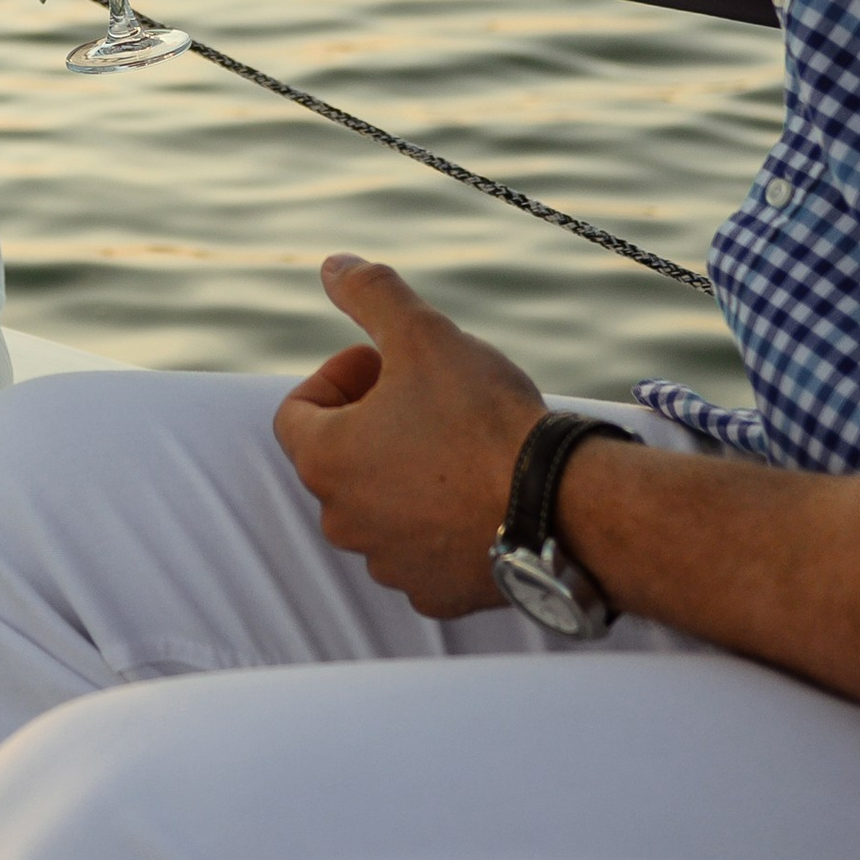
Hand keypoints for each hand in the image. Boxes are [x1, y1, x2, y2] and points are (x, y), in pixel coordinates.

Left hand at [271, 253, 545, 616]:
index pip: (298, 411)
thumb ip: (369, 293)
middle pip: (341, 459)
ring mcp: (389, 565)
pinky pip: (424, 550)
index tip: (387, 364)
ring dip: (407, 472)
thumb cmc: (483, 419)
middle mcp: (343, 522)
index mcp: (325, 461)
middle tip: (429, 396)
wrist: (561, 506)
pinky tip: (483, 493)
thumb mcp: (423, 334)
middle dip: (374, 421)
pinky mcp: (436, 594)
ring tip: (461, 442)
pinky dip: (442, 522)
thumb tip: (332, 265)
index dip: (340, 376)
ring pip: (382, 506)